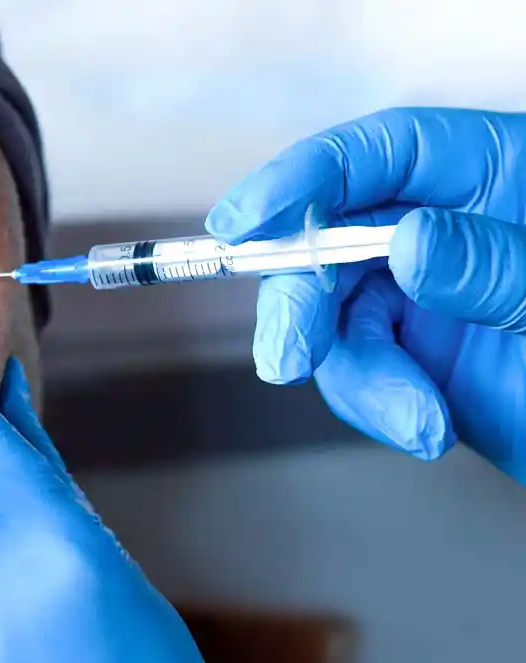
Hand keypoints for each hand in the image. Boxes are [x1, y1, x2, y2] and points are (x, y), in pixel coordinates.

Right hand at [206, 107, 525, 482]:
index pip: (383, 151)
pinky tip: (426, 427)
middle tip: (287, 356)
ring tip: (415, 421)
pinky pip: (360, 372)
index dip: (305, 177)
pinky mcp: (419, 360)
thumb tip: (408, 242)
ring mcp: (431, 297)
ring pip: (335, 317)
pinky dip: (378, 403)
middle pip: (333, 238)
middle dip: (302, 300)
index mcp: (500, 174)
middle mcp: (452, 228)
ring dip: (355, 374)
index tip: (245, 220)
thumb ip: (495, 266)